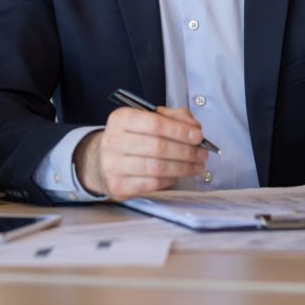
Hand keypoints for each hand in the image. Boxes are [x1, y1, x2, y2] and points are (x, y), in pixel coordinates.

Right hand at [73, 106, 208, 199]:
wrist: (102, 162)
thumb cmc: (131, 139)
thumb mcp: (147, 120)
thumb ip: (172, 118)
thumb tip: (194, 127)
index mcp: (120, 119)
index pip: (155, 123)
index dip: (180, 130)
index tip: (198, 135)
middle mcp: (113, 141)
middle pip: (158, 147)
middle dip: (186, 151)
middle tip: (202, 153)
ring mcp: (113, 165)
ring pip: (157, 168)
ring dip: (183, 167)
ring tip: (196, 165)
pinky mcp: (118, 186)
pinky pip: (153, 184)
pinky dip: (171, 179)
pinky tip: (178, 174)